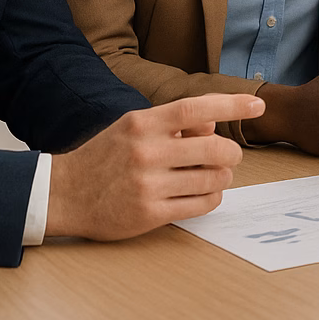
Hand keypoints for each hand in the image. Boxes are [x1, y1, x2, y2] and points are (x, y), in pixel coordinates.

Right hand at [46, 92, 263, 239]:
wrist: (61, 194)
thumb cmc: (104, 157)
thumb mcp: (132, 128)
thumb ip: (172, 123)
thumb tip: (213, 125)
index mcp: (142, 124)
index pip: (195, 108)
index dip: (231, 106)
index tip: (257, 105)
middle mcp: (146, 152)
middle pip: (213, 149)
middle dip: (231, 154)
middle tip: (230, 157)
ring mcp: (147, 185)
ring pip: (211, 179)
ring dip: (222, 177)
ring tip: (215, 175)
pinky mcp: (148, 214)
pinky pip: (200, 205)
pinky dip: (212, 198)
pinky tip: (205, 194)